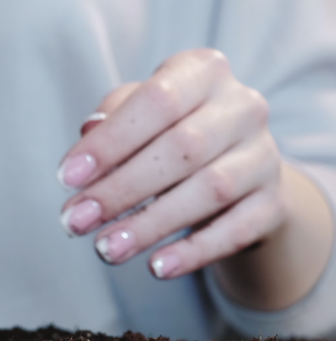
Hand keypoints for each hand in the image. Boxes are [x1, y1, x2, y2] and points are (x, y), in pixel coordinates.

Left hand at [58, 49, 283, 279]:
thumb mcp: (138, 115)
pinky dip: (194, 252)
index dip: (110, 142)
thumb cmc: (168, 132)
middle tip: (75, 221)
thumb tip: (89, 133)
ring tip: (106, 249)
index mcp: (203, 72)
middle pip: (181, 149)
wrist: (237, 170)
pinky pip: (236, 231)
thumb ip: (112, 120)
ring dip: (150, 224)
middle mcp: (243, 106)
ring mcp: (265, 155)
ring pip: (208, 191)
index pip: (156, 101)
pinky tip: (157, 268)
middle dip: (120, 190)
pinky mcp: (274, 203)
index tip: (66, 178)